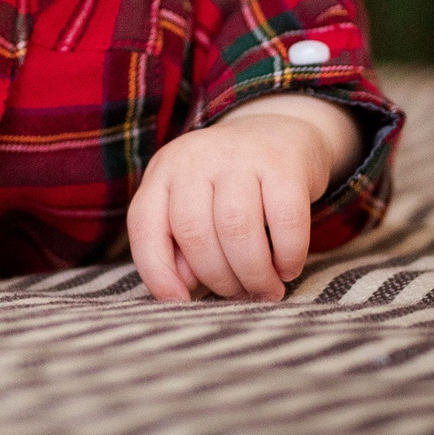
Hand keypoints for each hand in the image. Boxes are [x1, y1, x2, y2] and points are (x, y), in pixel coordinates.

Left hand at [125, 96, 357, 303]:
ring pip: (236, 229)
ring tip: (266, 290)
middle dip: (218, 279)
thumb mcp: (193, 203)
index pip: (145, 224)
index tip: (181, 302)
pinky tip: (288, 268)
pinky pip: (285, 221)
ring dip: (253, 273)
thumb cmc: (229, 186)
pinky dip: (287, 255)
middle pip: (194, 233)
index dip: (157, 272)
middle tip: (240, 296)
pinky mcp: (283, 163)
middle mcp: (195, 158)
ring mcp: (239, 155)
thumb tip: (183, 288)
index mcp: (164, 171)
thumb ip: (180, 243)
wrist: (280, 132)